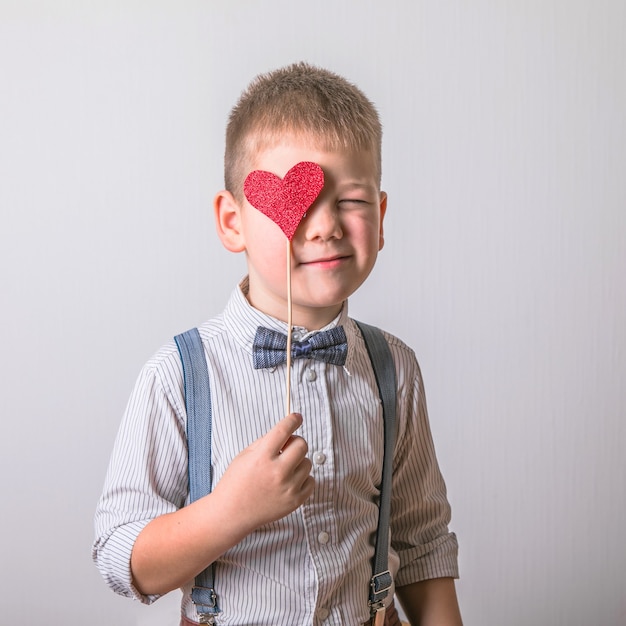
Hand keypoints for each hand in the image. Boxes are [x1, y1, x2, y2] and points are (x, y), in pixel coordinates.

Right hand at [211, 413, 313, 532]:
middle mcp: (277, 472)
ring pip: (308, 463)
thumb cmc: (236, 482)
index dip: (293, 420)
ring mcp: (288, 488)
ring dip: (298, 462)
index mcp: (262, 457)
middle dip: (296, 442)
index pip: (283, 431)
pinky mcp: (295, 501)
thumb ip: (266, 442)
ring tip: (283, 469)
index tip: (297, 417)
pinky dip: (303, 478)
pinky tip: (289, 481)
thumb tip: (287, 433)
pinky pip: (311, 481)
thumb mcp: (245, 455)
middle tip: (287, 448)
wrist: (231, 513)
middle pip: (302, 445)